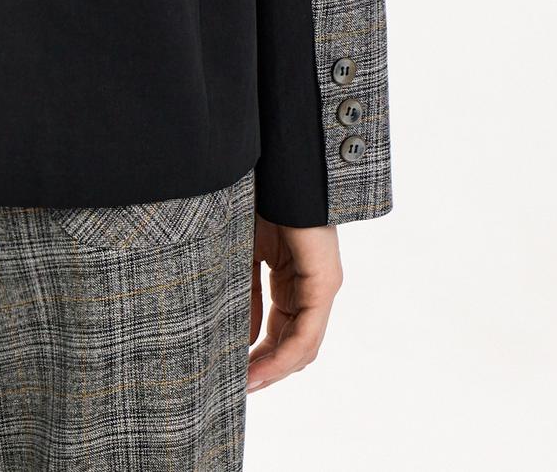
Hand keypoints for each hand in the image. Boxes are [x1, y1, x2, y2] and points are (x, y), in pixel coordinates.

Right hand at [247, 215, 341, 392]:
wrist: (280, 167)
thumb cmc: (259, 201)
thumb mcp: (244, 256)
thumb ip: (247, 296)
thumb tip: (246, 340)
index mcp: (293, 280)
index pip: (280, 332)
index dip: (259, 356)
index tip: (232, 374)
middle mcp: (312, 288)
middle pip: (294, 345)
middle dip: (266, 369)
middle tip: (237, 388)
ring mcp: (321, 286)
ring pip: (303, 346)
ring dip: (274, 369)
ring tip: (246, 385)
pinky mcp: (324, 282)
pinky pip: (307, 333)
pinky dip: (283, 355)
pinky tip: (259, 368)